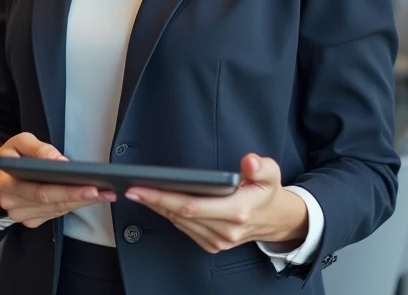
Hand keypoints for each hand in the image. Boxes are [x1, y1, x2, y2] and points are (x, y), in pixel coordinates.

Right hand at [0, 132, 115, 228]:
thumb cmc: (12, 155)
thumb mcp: (20, 142)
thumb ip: (38, 149)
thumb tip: (60, 162)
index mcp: (6, 183)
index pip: (41, 191)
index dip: (67, 191)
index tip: (91, 186)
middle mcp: (11, 203)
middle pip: (52, 204)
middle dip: (81, 198)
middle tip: (106, 192)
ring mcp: (20, 215)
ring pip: (57, 211)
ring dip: (82, 203)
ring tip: (105, 194)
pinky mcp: (30, 221)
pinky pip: (56, 215)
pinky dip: (73, 206)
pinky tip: (90, 199)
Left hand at [125, 154, 308, 253]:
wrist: (275, 220)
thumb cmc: (267, 193)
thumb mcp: (271, 174)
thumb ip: (260, 166)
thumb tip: (249, 162)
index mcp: (237, 212)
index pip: (191, 206)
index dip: (163, 197)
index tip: (142, 188)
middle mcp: (226, 230)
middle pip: (180, 215)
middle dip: (153, 201)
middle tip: (131, 188)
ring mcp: (219, 241)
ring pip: (179, 223)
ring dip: (158, 208)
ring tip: (140, 192)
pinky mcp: (213, 245)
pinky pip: (184, 229)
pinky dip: (169, 216)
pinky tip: (158, 203)